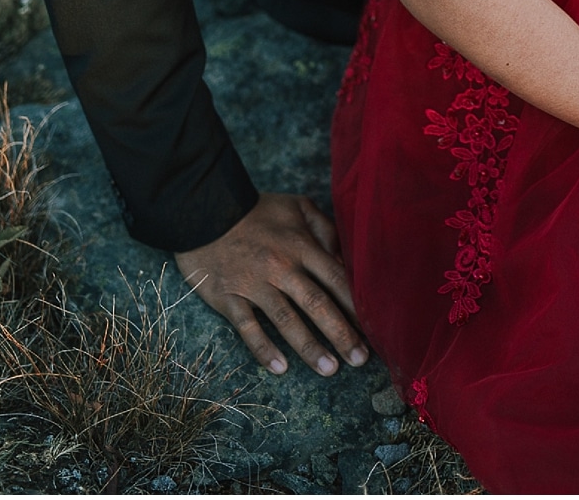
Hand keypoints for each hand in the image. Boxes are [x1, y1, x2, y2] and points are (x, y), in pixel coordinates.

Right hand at [173, 192, 367, 376]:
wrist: (203, 212)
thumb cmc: (257, 211)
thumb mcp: (298, 208)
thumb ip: (325, 229)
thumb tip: (346, 257)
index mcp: (301, 246)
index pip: (336, 278)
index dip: (357, 303)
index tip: (375, 326)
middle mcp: (281, 268)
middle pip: (317, 304)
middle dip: (341, 333)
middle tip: (360, 359)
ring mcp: (254, 285)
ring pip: (286, 320)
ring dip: (309, 346)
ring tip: (329, 369)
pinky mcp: (228, 298)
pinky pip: (248, 328)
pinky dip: (263, 349)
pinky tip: (280, 368)